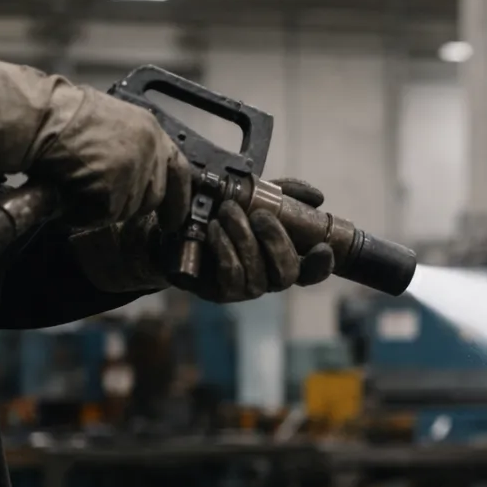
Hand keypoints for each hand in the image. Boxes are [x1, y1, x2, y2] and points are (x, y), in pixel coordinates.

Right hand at [0, 57, 191, 225]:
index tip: (175, 218)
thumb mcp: (110, 121)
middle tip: (103, 197)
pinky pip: (103, 215)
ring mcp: (134, 172)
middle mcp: (149, 151)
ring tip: (76, 184)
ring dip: (102, 206)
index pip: (179, 170)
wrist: (38, 118)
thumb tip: (136, 174)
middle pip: (153, 197)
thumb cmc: (60, 116)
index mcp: (150, 130)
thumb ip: (131, 146)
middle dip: (129, 203)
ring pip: (127, 209)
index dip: (179, 198)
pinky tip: (68, 193)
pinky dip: (84, 212)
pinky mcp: (115, 190)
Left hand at [69, 179, 335, 299]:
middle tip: (260, 215)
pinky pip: (232, 278)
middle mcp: (265, 278)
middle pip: (287, 275)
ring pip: (258, 276)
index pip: (310, 272)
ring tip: (228, 212)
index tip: (322, 247)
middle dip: (277, 243)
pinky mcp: (217, 292)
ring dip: (245, 240)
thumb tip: (318, 197)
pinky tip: (214, 230)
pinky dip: (226, 252)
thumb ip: (283, 194)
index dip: (320, 264)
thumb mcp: (250, 196)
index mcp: (278, 257)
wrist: (165, 228)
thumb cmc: (213, 212)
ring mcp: (242, 289)